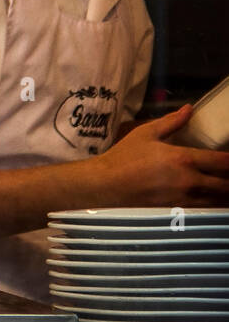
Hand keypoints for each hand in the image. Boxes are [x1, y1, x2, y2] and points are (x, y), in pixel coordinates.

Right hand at [96, 104, 228, 205]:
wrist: (104, 185)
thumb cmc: (123, 157)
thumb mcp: (145, 134)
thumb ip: (171, 122)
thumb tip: (189, 109)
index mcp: (183, 159)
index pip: (223, 162)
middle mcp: (189, 181)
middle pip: (226, 186)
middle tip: (228, 175)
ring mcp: (183, 200)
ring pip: (218, 201)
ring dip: (225, 196)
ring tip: (224, 189)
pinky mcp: (176, 212)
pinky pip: (204, 212)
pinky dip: (212, 207)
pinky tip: (212, 202)